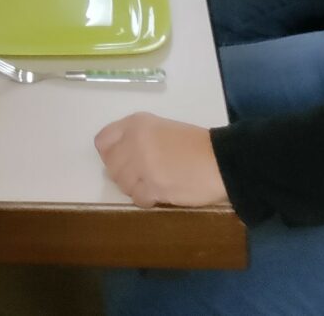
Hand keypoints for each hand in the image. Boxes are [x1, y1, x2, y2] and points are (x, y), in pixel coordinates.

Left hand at [94, 114, 226, 208]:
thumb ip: (137, 138)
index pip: (102, 140)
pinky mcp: (152, 187)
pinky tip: (160, 193)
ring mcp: (142, 165)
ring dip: (135, 187)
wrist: (220, 161)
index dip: (110, 153)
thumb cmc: (196, 144)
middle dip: (123, 174)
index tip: (122, 160)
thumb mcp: (161, 128)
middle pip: (111, 165)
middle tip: (141, 176)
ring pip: (122, 184)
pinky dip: (147, 199)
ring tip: (154, 184)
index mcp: (137, 124)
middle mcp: (134, 142)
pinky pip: (137, 199)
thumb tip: (121, 157)